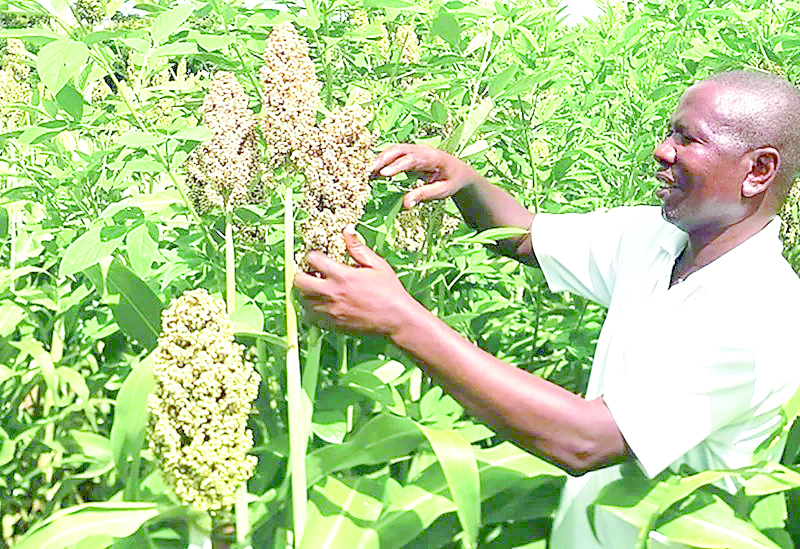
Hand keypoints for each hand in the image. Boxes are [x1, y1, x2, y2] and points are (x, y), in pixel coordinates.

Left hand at [294, 226, 420, 335]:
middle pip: (299, 281)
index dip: (313, 255)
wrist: (396, 319)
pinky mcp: (332, 325)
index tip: (319, 257)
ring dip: (305, 292)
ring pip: (302, 300)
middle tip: (312, 273)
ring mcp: (330, 311)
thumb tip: (346, 230)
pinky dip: (311, 309)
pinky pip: (310, 317)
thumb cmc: (389, 291)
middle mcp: (332, 294)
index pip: (312, 259)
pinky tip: (322, 303)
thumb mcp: (377, 264)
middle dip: (302, 274)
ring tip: (318, 288)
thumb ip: (357, 247)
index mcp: (342, 276)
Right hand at [373, 144, 478, 207]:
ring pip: (393, 149)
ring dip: (379, 159)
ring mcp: (415, 148)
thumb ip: (424, 195)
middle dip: (381, 160)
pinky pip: (393, 153)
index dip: (396, 166)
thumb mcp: (442, 191)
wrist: (460, 171)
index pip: (411, 159)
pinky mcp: (410, 152)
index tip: (382, 174)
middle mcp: (422, 149)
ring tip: (365, 172)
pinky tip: (372, 171)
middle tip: (366, 172)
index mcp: (433, 157)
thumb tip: (406, 204)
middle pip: (398, 150)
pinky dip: (382, 160)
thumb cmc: (452, 182)